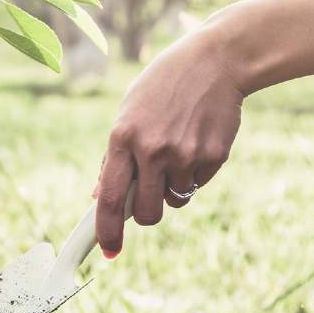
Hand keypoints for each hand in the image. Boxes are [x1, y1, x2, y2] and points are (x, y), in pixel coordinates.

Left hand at [94, 22, 243, 257]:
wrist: (214, 61)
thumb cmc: (164, 87)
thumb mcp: (129, 112)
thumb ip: (114, 156)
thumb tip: (99, 196)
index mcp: (123, 137)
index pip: (110, 198)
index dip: (107, 231)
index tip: (109, 251)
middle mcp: (153, 149)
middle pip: (147, 213)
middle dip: (147, 214)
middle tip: (150, 196)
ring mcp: (185, 154)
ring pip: (176, 200)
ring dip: (174, 187)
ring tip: (178, 148)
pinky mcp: (213, 156)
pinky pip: (199, 183)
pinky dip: (196, 172)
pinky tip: (197, 140)